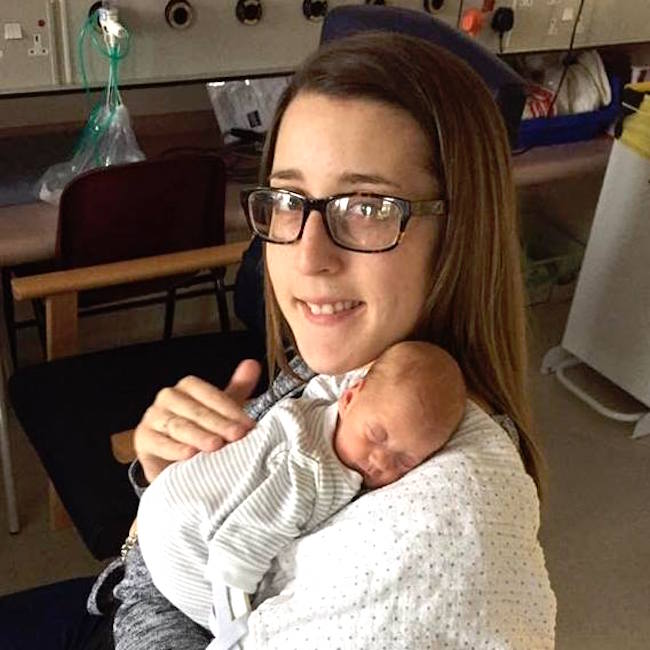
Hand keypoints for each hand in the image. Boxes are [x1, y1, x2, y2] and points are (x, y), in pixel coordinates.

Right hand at [134, 359, 261, 482]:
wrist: (174, 462)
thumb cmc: (201, 432)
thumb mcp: (221, 411)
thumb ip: (237, 389)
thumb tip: (253, 364)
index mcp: (189, 387)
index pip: (211, 395)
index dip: (230, 410)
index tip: (248, 425)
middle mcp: (169, 397)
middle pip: (197, 411)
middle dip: (219, 424)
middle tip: (237, 436)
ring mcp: (153, 417)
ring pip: (179, 426)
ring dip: (199, 436)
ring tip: (216, 445)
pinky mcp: (142, 438)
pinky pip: (158, 442)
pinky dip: (174, 449)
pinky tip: (188, 454)